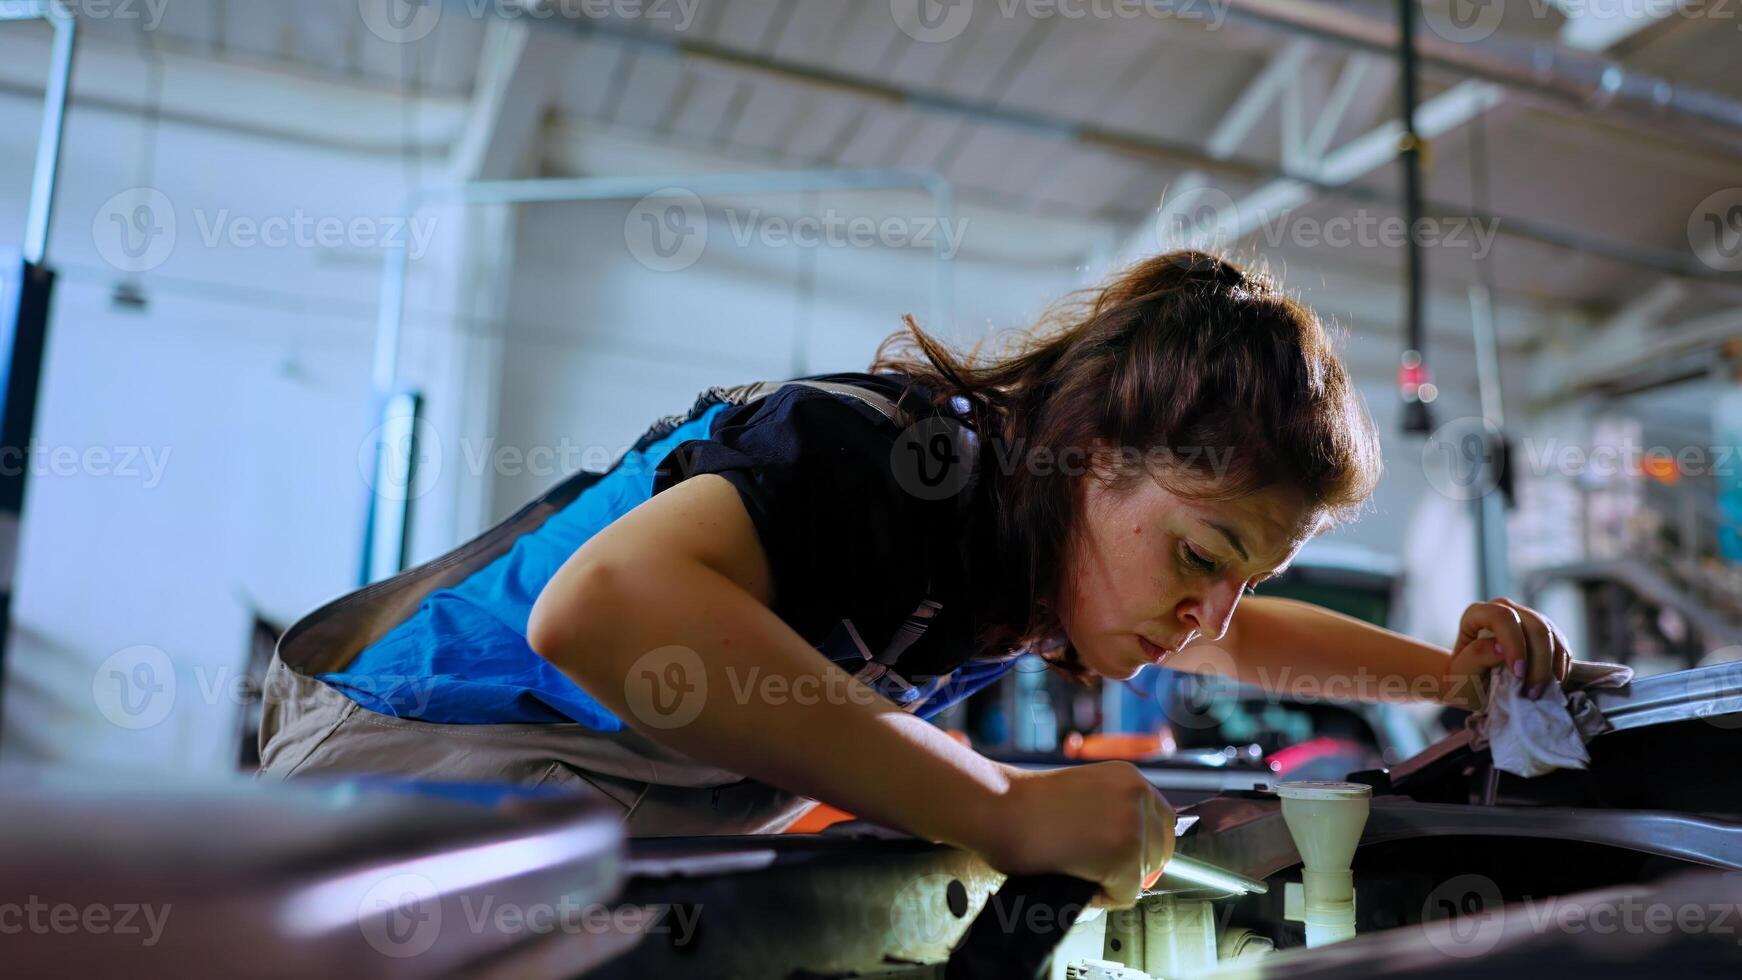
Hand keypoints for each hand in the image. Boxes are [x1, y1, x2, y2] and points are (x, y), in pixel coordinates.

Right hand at [976, 762, 1174, 908]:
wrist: (997, 806)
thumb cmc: (1024, 806)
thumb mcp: (1085, 795)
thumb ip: (1114, 812)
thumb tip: (1133, 851)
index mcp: (1129, 777)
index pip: (1163, 822)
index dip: (1143, 847)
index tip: (1122, 859)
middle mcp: (1138, 795)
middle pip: (1159, 851)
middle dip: (1129, 866)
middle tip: (1090, 865)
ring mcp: (1134, 824)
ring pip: (1142, 875)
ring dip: (1113, 880)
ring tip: (1077, 866)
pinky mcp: (1124, 854)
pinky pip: (1126, 894)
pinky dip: (1101, 897)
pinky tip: (1074, 875)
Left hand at [1441, 597, 1573, 709]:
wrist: (1472, 684)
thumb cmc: (1462, 679)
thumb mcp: (1460, 674)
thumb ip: (1477, 657)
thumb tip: (1501, 647)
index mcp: (1477, 614)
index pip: (1502, 617)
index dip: (1515, 644)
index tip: (1518, 673)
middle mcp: (1504, 609)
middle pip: (1535, 626)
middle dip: (1538, 662)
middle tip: (1531, 692)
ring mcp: (1527, 619)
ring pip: (1552, 635)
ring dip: (1551, 668)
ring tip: (1537, 693)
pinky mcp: (1545, 634)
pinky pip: (1562, 646)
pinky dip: (1560, 667)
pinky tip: (1550, 685)